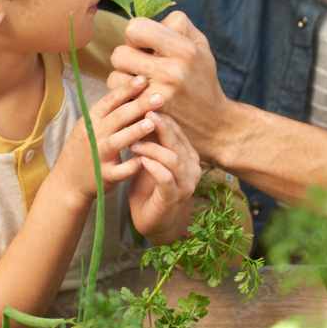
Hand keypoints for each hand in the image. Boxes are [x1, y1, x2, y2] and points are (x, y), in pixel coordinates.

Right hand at [55, 74, 165, 203]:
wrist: (67, 182)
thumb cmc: (84, 149)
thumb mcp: (90, 126)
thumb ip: (109, 111)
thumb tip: (132, 88)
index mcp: (90, 121)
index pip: (109, 101)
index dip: (126, 89)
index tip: (143, 79)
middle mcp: (93, 136)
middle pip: (117, 117)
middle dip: (139, 106)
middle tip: (160, 97)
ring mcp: (98, 156)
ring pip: (117, 142)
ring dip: (134, 131)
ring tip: (152, 122)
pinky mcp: (104, 176)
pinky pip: (120, 171)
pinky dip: (131, 165)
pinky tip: (146, 158)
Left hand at [109, 11, 233, 161]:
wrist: (214, 124)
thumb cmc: (202, 79)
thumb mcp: (201, 46)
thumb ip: (176, 25)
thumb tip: (145, 21)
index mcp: (184, 49)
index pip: (136, 27)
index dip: (137, 35)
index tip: (146, 45)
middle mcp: (171, 72)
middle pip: (120, 53)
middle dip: (128, 57)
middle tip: (142, 65)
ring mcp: (158, 96)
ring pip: (115, 76)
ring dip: (124, 78)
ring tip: (143, 82)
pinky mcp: (149, 114)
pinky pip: (119, 97)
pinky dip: (125, 97)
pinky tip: (140, 96)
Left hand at [127, 111, 200, 242]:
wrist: (152, 221)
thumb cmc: (150, 187)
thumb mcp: (150, 158)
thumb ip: (151, 140)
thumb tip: (140, 110)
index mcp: (188, 155)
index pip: (178, 131)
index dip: (162, 117)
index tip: (144, 106)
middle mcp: (192, 168)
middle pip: (177, 141)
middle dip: (160, 127)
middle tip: (143, 114)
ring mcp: (185, 184)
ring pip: (172, 158)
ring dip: (152, 148)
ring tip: (133, 142)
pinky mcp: (174, 197)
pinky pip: (166, 178)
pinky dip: (153, 167)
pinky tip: (141, 160)